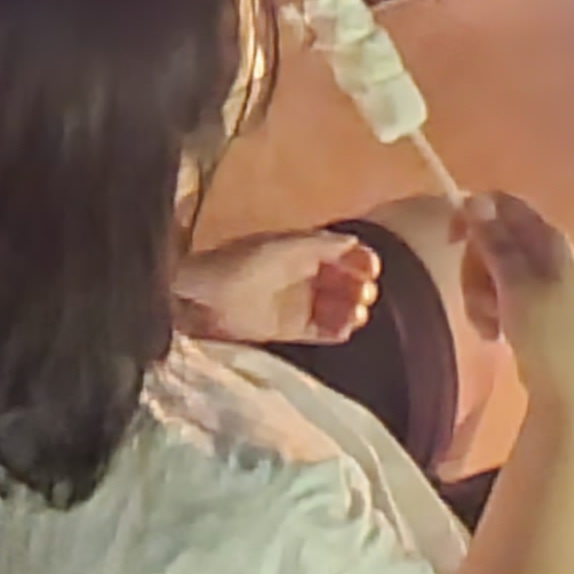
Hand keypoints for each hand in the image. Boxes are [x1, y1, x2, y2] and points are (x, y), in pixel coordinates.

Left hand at [172, 229, 380, 344]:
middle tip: (365, 291)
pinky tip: (344, 326)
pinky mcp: (291, 329)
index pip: (345, 252)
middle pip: (347, 280)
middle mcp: (305, 275)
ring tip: (355, 311)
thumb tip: (354, 242)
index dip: (361, 259)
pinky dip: (339, 329)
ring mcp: (299, 303)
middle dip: (361, 285)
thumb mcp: (284, 247)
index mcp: (304, 249)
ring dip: (354, 309)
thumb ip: (321, 244)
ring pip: (340, 307)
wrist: (202, 298)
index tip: (371, 268)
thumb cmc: (240, 265)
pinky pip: (325, 331)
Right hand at [459, 193, 573, 422]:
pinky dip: (488, 313)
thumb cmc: (546, 334)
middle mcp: (544, 254)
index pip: (503, 205)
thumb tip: (475, 199)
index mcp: (548, 239)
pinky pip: (495, 297)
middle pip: (489, 239)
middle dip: (475, 268)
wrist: (567, 389)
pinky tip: (495, 335)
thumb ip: (495, 242)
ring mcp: (537, 282)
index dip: (472, 216)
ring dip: (479, 296)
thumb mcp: (516, 285)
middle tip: (482, 297)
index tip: (449, 240)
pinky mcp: (528, 308)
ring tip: (492, 324)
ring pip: (487, 271)